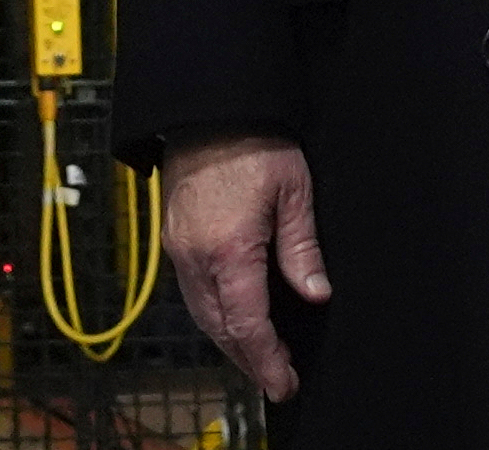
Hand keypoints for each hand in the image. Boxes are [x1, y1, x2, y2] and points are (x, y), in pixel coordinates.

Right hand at [164, 130, 331, 400]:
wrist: (209, 107)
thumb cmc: (254, 140)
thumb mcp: (294, 191)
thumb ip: (301, 249)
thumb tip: (315, 294)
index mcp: (229, 249)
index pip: (247, 323)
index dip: (267, 359)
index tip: (283, 382)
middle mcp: (195, 257)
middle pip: (220, 328)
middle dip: (249, 359)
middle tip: (277, 378)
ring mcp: (179, 249)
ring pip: (202, 315)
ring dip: (229, 341)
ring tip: (260, 357)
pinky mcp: (174, 238)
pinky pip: (191, 293)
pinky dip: (213, 316)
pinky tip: (232, 319)